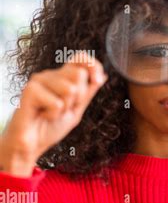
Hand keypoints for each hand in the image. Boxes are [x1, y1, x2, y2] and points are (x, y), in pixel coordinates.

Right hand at [0, 52, 106, 176]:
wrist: (32, 144)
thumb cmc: (51, 127)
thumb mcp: (77, 109)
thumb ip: (88, 92)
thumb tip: (103, 75)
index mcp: (62, 77)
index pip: (80, 58)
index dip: (93, 65)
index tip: (97, 80)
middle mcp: (50, 75)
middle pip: (79, 74)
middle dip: (79, 97)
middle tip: (65, 108)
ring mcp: (39, 81)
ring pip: (70, 89)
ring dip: (66, 108)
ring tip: (52, 113)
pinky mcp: (30, 90)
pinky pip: (57, 103)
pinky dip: (54, 115)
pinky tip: (43, 116)